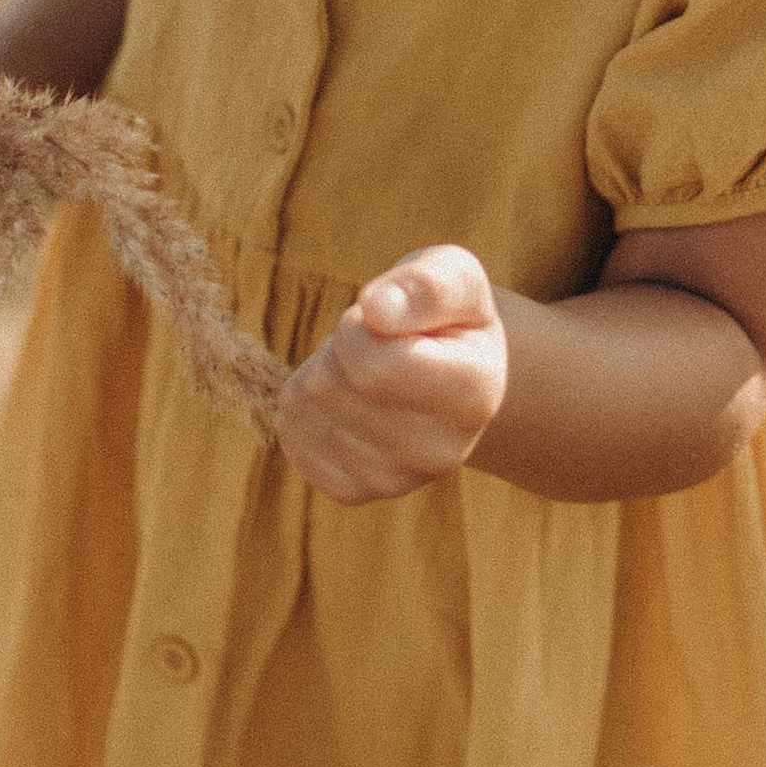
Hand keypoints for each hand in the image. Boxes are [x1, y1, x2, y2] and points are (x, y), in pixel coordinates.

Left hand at [274, 243, 508, 503]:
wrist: (452, 373)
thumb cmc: (447, 314)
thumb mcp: (453, 275)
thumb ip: (424, 286)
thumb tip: (376, 309)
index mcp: (474, 396)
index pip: (370, 365)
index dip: (355, 325)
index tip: (380, 319)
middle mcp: (441, 453)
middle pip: (328, 386)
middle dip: (336, 348)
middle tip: (375, 345)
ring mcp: (397, 481)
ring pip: (303, 409)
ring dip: (319, 373)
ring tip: (363, 370)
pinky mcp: (356, 492)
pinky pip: (291, 437)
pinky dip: (304, 407)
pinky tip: (344, 400)